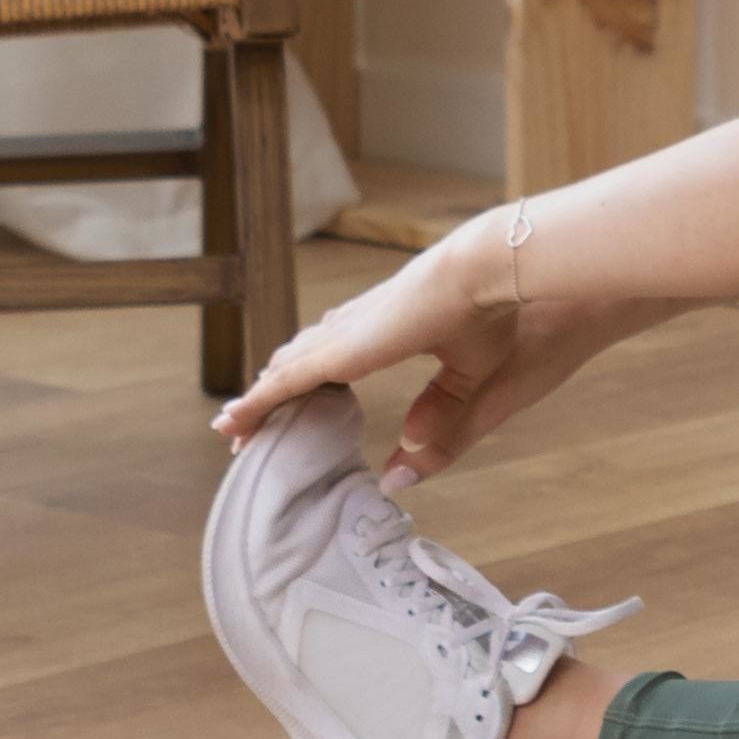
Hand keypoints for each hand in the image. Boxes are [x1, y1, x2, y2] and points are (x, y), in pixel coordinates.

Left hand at [211, 223, 654, 493]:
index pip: (342, 355)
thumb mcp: (472, 384)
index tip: (302, 401)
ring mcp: (350, 333)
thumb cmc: (504, 316)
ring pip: (287, 371)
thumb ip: (440, 423)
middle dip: (277, 391)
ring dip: (260, 399)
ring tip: (233, 425)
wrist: (499, 272)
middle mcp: (363, 325)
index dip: (317, 379)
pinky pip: (286, 381)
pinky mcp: (344, 347)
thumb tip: (404, 466)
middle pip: (304, 361)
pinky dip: (258, 402)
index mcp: (394, 326)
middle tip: (251, 421)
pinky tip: (234, 421)